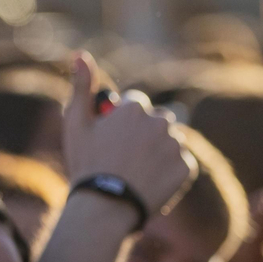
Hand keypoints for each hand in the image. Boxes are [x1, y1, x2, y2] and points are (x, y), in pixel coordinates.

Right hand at [62, 52, 194, 215]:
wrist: (105, 206)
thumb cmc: (86, 164)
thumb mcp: (76, 123)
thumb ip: (82, 87)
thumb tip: (81, 55)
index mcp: (135, 108)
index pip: (136, 105)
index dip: (123, 122)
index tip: (112, 140)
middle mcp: (160, 121)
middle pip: (157, 120)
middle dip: (146, 134)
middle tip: (126, 158)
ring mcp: (175, 145)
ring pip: (170, 141)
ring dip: (159, 151)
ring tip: (137, 173)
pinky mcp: (187, 167)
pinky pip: (181, 163)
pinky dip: (169, 171)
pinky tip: (149, 183)